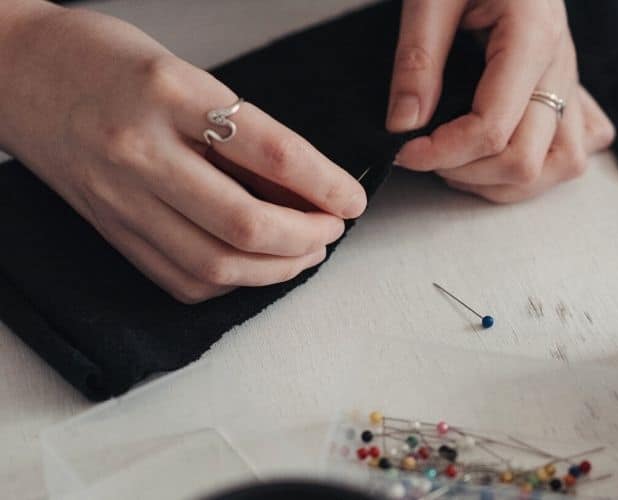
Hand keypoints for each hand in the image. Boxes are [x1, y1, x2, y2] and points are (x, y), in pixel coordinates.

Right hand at [0, 4, 365, 302]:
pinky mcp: (110, 229)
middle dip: (306, 238)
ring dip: (275, 269)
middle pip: (244, 224)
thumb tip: (304, 188)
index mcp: (170, 96)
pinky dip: (228, 282)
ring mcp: (120, 198)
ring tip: (303, 253)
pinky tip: (251, 267)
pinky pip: (178, 278)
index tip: (352, 199)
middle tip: (330, 230)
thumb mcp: (185, 73)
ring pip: (214, 264)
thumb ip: (240, 131)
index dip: (326, 185)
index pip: (272, 153)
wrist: (15, 71)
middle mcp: (142, 151)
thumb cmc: (104, 61)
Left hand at [387, 0, 614, 202]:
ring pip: (560, 166)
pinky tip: (503, 151)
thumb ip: (417, 61)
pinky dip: (540, 166)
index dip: (442, 153)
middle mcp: (560, 66)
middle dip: (467, 173)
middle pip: (526, 161)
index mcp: (531, 37)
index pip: (493, 129)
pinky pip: (574, 148)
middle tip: (426, 153)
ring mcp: (570, 81)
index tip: (404, 150)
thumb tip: (404, 125)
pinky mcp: (569, 89)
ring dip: (504, 180)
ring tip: (460, 161)